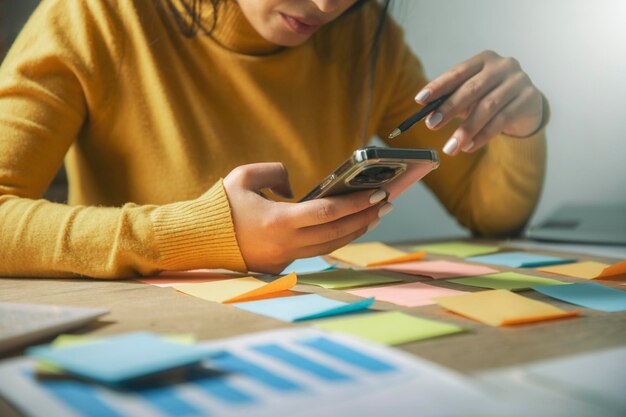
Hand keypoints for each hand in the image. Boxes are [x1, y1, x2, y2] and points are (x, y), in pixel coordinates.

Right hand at [223, 163, 390, 273]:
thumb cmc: (220, 205)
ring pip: (331, 246)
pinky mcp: (281, 265)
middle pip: (337, 232)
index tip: (379, 194)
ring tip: (375, 215)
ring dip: (355, 230)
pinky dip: (335, 239)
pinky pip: (316, 251)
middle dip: (366, 217)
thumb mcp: (244, 176)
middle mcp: (286, 244)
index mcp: (279, 221)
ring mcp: (285, 258)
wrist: (198, 240)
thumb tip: (296, 190)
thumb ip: (276, 173)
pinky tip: (348, 227)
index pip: (329, 213)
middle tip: (388, 203)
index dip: (357, 204)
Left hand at [415, 50, 543, 154]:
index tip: (420, 100)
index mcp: (484, 60)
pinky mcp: (530, 98)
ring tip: (451, 147)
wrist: (526, 108)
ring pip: (488, 106)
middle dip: (449, 108)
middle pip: (472, 88)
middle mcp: (503, 65)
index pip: (458, 72)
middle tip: (431, 125)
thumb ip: (451, 100)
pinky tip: (469, 146)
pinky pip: (503, 119)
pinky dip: (483, 135)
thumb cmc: (490, 98)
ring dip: (466, 129)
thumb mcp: (470, 98)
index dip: (438, 86)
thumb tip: (427, 115)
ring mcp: (518, 81)